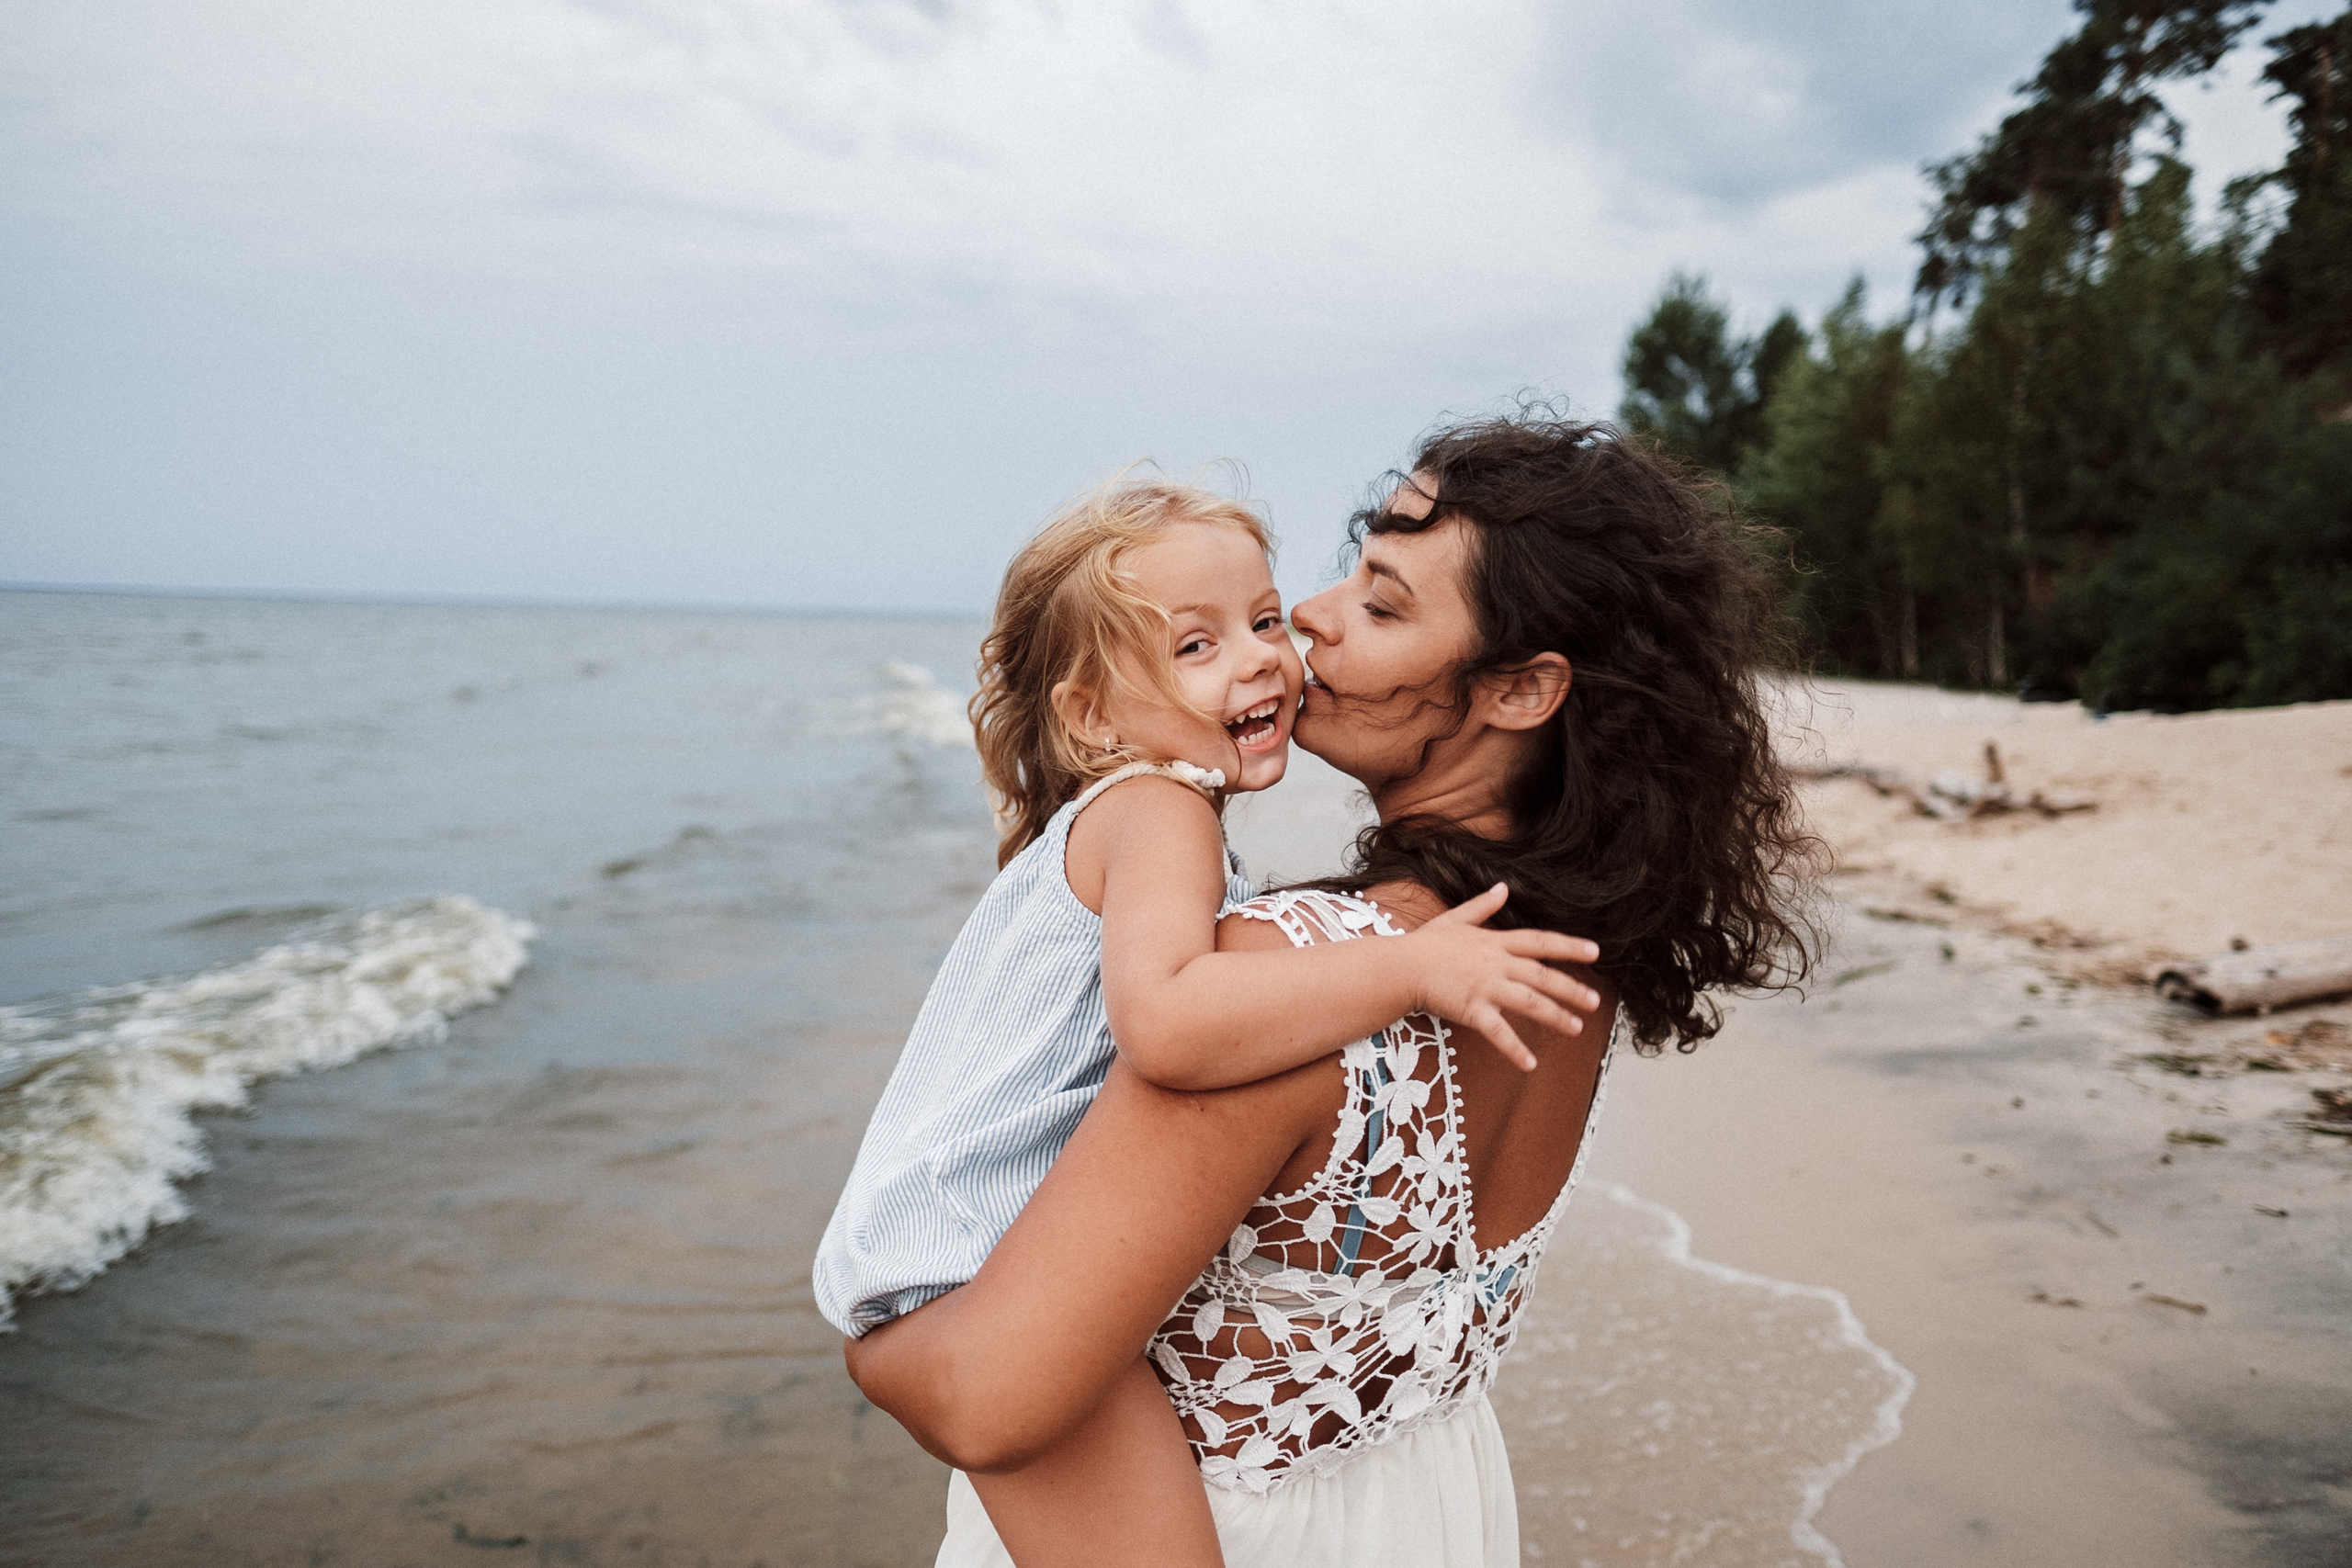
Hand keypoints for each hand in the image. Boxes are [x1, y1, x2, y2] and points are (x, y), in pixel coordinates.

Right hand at [1402, 884, 1602, 1070]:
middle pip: (1543, 976)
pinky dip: (1515, 1048)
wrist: (1400, 966)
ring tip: (1577, 1028)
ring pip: (1530, 1002)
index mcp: (1495, 942)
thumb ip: (1483, 905)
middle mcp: (1497, 964)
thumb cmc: (1425, 944)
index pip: (1541, 942)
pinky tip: (1530, 1064)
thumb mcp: (1456, 918)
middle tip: (1596, 1001)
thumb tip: (1504, 887)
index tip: (1595, 951)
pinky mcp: (1472, 1009)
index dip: (1569, 946)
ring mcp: (1486, 987)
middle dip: (1571, 988)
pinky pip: (1498, 1031)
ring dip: (1556, 1016)